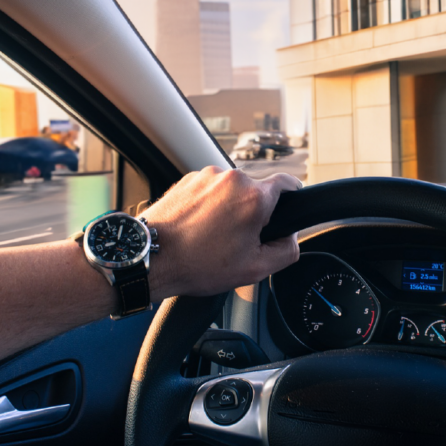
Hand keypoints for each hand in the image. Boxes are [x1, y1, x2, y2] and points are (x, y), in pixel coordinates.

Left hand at [141, 166, 300, 299]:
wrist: (152, 257)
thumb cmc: (198, 264)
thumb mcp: (255, 269)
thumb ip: (286, 251)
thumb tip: (291, 238)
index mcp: (254, 198)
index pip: (288, 183)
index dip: (293, 196)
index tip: (288, 207)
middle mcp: (233, 179)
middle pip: (256, 192)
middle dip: (253, 213)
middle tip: (239, 240)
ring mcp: (208, 176)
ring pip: (232, 191)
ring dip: (229, 209)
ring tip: (212, 236)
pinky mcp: (188, 179)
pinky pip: (210, 190)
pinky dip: (209, 205)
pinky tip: (198, 227)